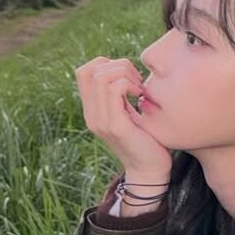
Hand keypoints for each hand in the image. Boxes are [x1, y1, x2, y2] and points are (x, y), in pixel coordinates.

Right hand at [74, 55, 173, 182]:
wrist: (150, 170)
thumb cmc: (146, 139)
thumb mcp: (128, 112)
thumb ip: (120, 96)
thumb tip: (124, 69)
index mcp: (92, 110)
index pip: (84, 72)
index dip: (106, 64)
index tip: (128, 76)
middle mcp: (91, 115)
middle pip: (90, 70)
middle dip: (118, 65)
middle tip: (137, 80)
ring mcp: (101, 121)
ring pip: (101, 76)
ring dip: (125, 74)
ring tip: (139, 88)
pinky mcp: (115, 126)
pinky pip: (114, 90)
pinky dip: (129, 84)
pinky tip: (140, 95)